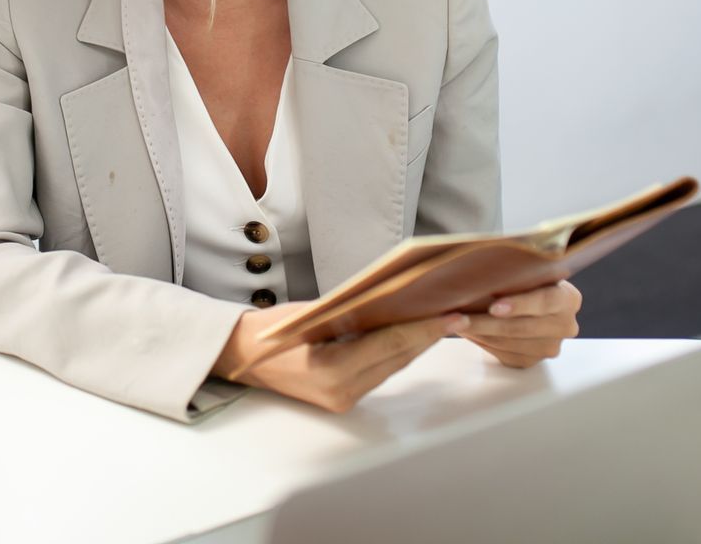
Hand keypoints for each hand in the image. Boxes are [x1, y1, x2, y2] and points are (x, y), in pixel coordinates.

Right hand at [213, 302, 467, 413]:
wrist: (242, 357)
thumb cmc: (272, 330)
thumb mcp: (313, 314)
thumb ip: (355, 313)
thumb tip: (398, 301)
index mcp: (332, 370)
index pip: (391, 345)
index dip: (426, 329)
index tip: (453, 316)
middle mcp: (342, 391)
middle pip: (398, 358)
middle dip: (428, 335)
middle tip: (458, 312)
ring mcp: (343, 399)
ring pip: (393, 366)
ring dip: (417, 344)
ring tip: (443, 320)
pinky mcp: (343, 399)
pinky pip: (380, 372)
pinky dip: (397, 352)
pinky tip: (414, 334)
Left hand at [458, 280, 581, 367]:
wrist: (527, 298)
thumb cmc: (522, 278)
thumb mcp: (525, 271)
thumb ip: (513, 274)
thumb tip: (474, 273)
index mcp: (568, 299)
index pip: (546, 301)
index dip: (520, 304)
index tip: (494, 306)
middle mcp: (565, 326)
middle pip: (522, 328)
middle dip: (486, 323)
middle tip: (458, 318)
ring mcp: (550, 347)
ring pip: (509, 343)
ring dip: (478, 333)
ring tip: (453, 322)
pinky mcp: (532, 361)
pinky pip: (503, 354)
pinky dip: (482, 342)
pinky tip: (466, 331)